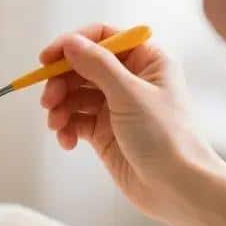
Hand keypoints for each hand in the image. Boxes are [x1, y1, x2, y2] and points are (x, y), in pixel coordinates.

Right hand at [40, 24, 222, 222]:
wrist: (178, 187)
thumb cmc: (166, 136)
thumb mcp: (129, 94)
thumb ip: (97, 65)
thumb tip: (70, 43)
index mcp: (146, 60)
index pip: (102, 37)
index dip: (72, 44)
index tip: (47, 59)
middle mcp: (131, 79)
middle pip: (82, 67)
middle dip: (61, 82)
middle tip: (48, 101)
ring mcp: (117, 106)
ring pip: (75, 95)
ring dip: (60, 108)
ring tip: (56, 125)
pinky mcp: (106, 132)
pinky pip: (77, 121)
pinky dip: (67, 128)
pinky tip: (67, 141)